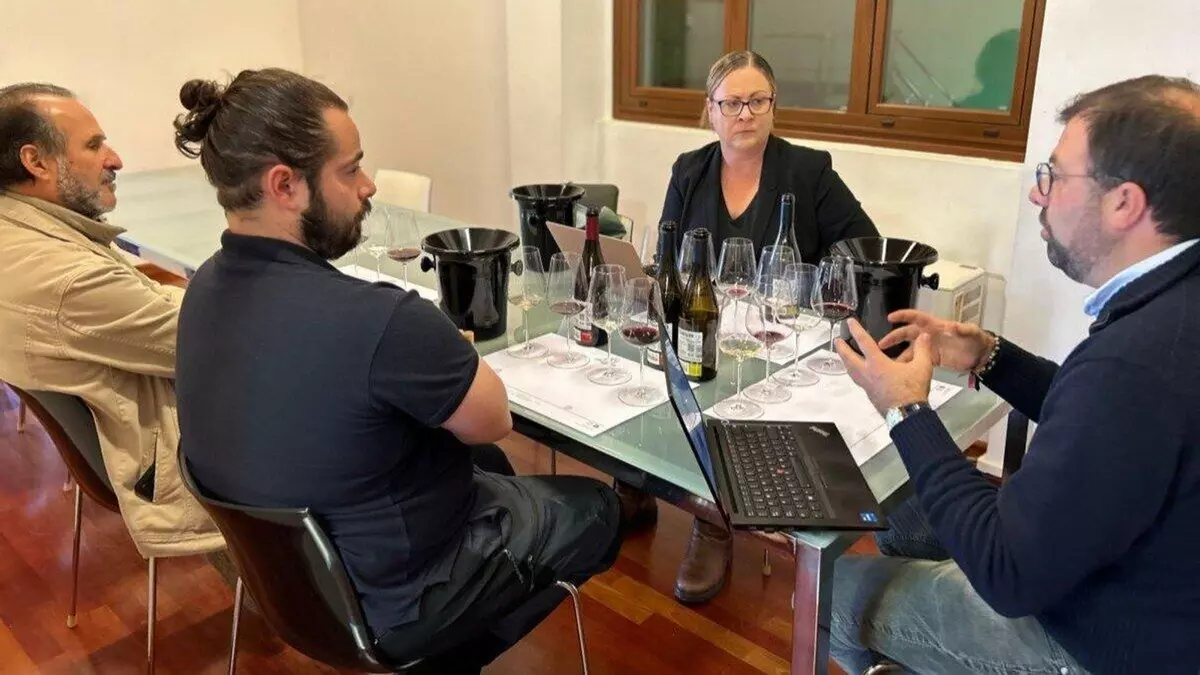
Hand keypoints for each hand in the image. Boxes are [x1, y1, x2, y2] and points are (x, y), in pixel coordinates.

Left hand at [835, 319, 933, 415]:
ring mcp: (867, 386)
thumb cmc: (912, 391)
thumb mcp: (922, 367)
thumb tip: (924, 336)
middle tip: (837, 341)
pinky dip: (855, 374)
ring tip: (844, 357)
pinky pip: (859, 381)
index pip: (864, 342)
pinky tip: (860, 375)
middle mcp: (868, 374)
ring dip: (846, 362)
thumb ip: (923, 349)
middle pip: (849, 358)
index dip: (856, 330)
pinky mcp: (870, 395)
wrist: (907, 415)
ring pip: (851, 371)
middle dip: (841, 348)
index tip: (850, 322)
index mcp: (878, 364)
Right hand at [878, 310, 994, 373]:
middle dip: (894, 338)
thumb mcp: (972, 332)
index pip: (917, 318)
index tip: (891, 317)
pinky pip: (916, 361)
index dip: (904, 316)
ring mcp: (929, 348)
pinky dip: (907, 365)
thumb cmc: (976, 340)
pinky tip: (899, 371)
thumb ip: (963, 328)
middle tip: (881, 344)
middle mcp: (929, 335)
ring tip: (886, 362)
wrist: (980, 356)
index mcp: (935, 326)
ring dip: (898, 355)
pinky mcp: (931, 359)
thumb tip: (953, 326)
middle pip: (907, 334)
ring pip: (909, 350)